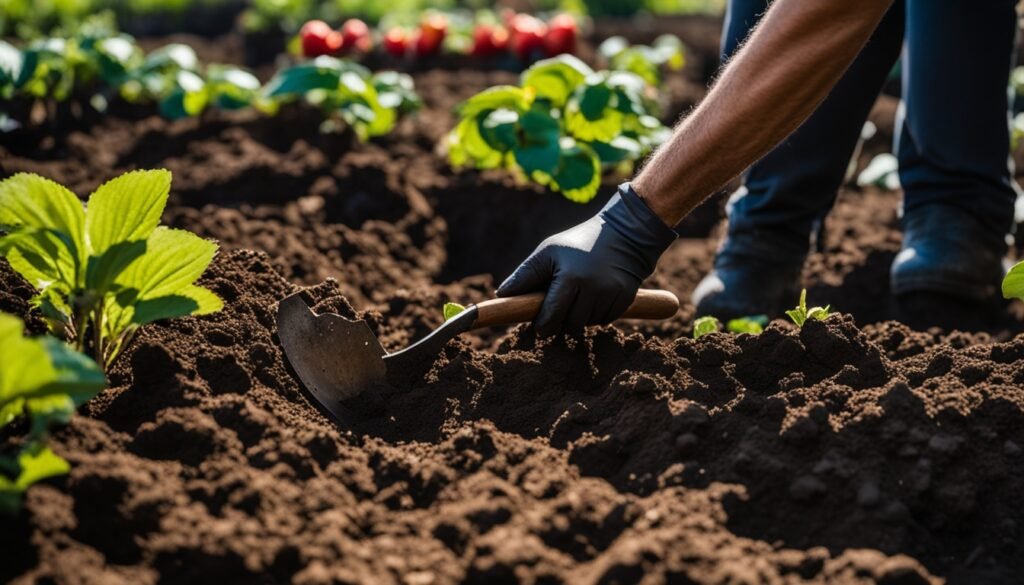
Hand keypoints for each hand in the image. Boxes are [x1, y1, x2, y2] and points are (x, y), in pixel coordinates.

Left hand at [496, 183, 676, 335]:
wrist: (624, 234)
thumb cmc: (578, 243)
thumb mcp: (549, 251)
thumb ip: (526, 275)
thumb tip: (501, 295)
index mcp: (569, 278)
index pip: (551, 317)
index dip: (543, 325)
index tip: (539, 327)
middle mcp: (592, 289)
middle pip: (570, 325)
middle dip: (561, 322)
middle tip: (558, 311)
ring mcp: (611, 295)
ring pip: (588, 324)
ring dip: (580, 317)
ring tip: (578, 297)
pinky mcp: (625, 299)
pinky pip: (605, 320)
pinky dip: (597, 314)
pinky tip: (595, 297)